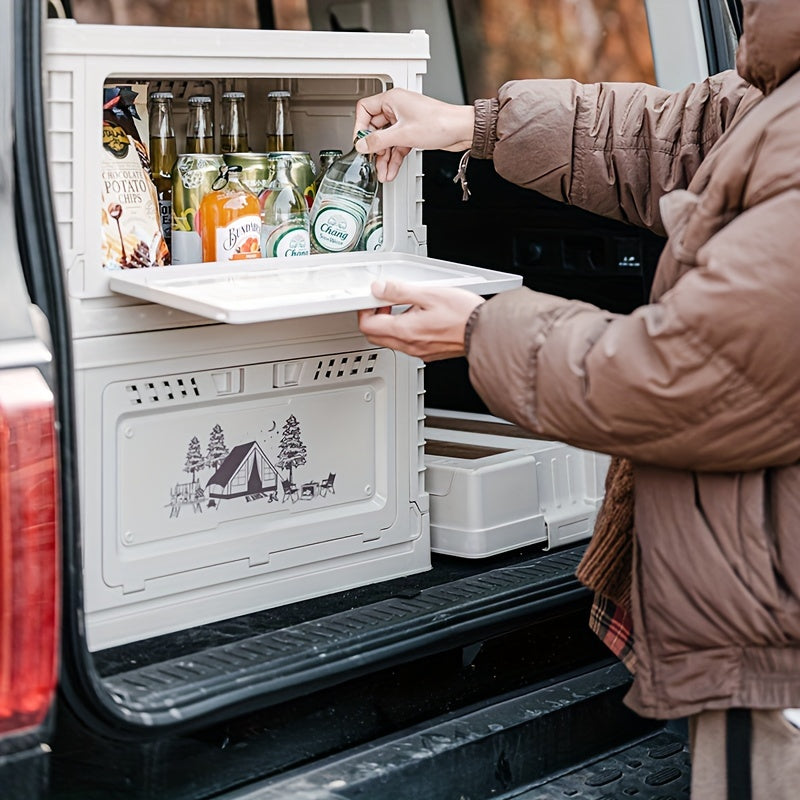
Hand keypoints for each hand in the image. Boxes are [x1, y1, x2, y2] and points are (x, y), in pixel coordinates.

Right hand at [353, 88, 474, 181]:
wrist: (461, 130)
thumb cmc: (440, 123)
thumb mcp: (403, 134)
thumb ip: (378, 141)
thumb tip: (362, 145)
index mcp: (392, 100)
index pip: (365, 110)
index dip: (360, 127)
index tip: (360, 143)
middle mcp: (397, 108)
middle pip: (376, 129)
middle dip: (375, 149)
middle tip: (372, 161)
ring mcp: (405, 121)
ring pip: (387, 141)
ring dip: (384, 158)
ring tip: (383, 172)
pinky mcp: (412, 132)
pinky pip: (397, 146)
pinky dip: (394, 158)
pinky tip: (391, 170)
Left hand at [358, 279, 484, 361]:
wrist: (486, 332)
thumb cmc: (463, 315)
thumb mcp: (429, 293)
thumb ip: (400, 291)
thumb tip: (380, 289)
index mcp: (405, 330)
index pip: (368, 325)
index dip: (365, 309)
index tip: (373, 298)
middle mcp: (409, 345)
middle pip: (375, 336)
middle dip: (374, 317)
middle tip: (384, 302)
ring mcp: (419, 351)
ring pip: (390, 341)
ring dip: (389, 325)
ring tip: (404, 307)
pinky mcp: (429, 353)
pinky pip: (407, 345)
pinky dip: (405, 332)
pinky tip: (419, 319)